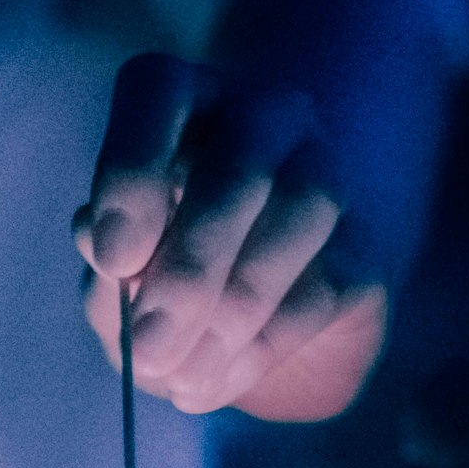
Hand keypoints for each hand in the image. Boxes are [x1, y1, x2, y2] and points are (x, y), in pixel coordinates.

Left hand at [76, 54, 388, 423]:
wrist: (263, 322)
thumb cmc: (169, 278)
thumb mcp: (123, 278)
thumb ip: (110, 265)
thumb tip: (104, 244)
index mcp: (184, 103)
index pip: (157, 90)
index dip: (131, 172)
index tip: (114, 260)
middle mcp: (261, 118)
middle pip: (240, 163)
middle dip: (191, 264)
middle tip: (149, 343)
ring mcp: (324, 171)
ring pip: (300, 212)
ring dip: (234, 307)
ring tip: (182, 377)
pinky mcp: (365, 242)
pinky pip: (326, 284)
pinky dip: (267, 341)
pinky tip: (222, 377)